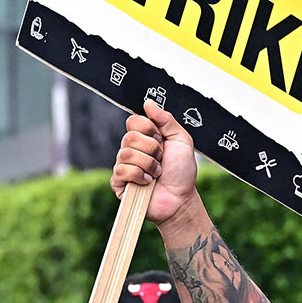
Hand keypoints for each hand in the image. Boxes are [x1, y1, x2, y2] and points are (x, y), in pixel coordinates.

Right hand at [111, 103, 199, 224]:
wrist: (181, 199)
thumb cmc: (182, 173)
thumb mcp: (181, 140)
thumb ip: (166, 120)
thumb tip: (148, 103)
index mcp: (144, 138)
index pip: (133, 121)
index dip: (149, 129)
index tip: (161, 140)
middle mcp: (132, 150)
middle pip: (130, 136)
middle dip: (152, 148)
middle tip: (161, 159)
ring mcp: (124, 166)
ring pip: (126, 153)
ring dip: (149, 164)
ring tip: (157, 173)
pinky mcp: (120, 183)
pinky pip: (121, 170)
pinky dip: (139, 175)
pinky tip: (148, 182)